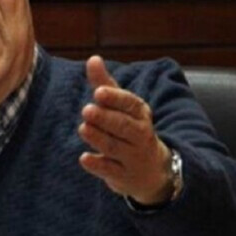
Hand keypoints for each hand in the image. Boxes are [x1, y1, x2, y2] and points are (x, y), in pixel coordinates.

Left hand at [78, 55, 173, 204]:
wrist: (152, 170)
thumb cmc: (130, 129)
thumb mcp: (121, 107)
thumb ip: (105, 84)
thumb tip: (93, 58)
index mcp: (140, 114)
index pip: (130, 104)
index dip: (115, 98)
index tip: (98, 92)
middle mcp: (140, 135)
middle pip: (123, 126)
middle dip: (106, 118)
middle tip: (87, 110)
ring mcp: (132, 157)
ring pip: (115, 147)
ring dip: (98, 138)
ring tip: (83, 128)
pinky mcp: (123, 176)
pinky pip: (111, 171)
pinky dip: (98, 166)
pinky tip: (85, 158)